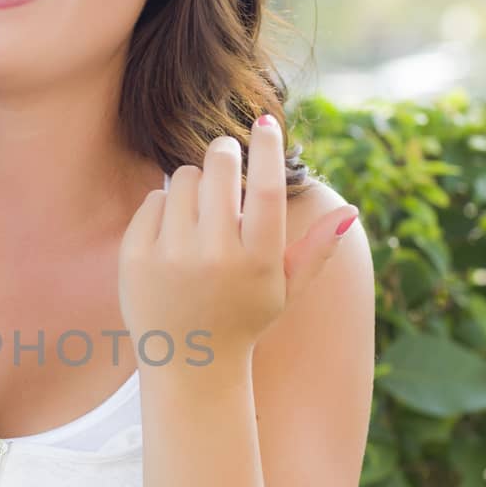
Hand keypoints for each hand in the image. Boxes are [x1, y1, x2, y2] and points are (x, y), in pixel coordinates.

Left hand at [118, 116, 358, 366]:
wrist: (189, 365)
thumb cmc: (243, 319)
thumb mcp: (285, 290)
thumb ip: (316, 250)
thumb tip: (350, 210)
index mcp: (258, 260)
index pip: (266, 187)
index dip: (268, 147)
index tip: (266, 121)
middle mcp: (215, 257)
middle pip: (220, 167)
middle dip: (224, 153)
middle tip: (225, 158)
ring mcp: (172, 257)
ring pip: (182, 178)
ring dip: (193, 182)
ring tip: (200, 210)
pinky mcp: (136, 258)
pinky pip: (152, 201)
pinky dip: (164, 207)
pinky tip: (173, 234)